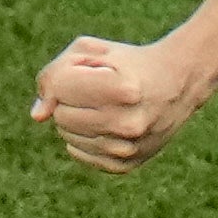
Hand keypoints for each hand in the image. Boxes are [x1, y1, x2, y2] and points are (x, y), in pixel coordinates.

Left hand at [31, 34, 209, 174]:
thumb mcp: (89, 52)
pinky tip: (108, 124)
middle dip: (71, 99)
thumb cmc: (126, 63)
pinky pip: (79, 153)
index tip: (91, 71)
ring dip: (78, 118)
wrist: (179, 82)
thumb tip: (38, 116)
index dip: (67, 75)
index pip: (58, 89)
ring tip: (108, 106)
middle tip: (101, 90)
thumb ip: (54, 75)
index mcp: (121, 90)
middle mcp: (127, 124)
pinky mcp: (126, 165)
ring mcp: (128, 149)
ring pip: (66, 136)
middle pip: (60, 116)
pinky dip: (85, 138)